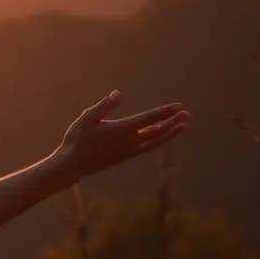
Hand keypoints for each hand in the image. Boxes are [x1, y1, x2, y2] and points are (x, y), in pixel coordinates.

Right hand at [52, 90, 189, 181]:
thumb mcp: (87, 118)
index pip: (149, 119)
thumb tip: (118, 93)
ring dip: (170, 133)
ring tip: (182, 125)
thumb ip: (104, 106)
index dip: (165, 112)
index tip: (179, 106)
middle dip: (173, 122)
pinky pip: (148, 147)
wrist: (73, 165)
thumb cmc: (77, 139)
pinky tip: (162, 136)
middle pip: (158, 131)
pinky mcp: (126, 156)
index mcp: (122, 129)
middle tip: (186, 114)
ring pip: (156, 142)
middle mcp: (130, 141)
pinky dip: (159, 140)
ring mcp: (129, 151)